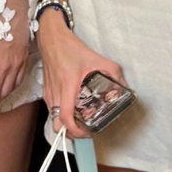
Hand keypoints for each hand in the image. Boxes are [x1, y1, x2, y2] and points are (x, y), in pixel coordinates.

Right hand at [38, 11, 126, 138]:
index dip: (75, 131)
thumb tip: (125, 86)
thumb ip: (113, 72)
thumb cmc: (70, 48)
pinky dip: (61, 114)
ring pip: (54, 119)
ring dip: (66, 123)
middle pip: (57, 125)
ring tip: (81, 118)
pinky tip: (73, 107)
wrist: (51, 38)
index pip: (65, 117)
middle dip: (70, 132)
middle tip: (85, 128)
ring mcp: (48, 94)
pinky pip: (52, 110)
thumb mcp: (95, 58)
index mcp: (67, 87)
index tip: (87, 132)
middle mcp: (55, 94)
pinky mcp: (46, 92)